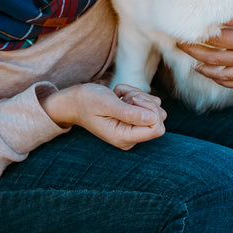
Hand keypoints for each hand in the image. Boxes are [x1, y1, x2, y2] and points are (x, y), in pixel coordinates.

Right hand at [41, 82, 165, 149]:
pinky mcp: (133, 120)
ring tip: (119, 97)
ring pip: (154, 108)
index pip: (157, 128)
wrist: (74, 101)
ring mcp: (132, 129)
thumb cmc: (86, 101)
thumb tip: (153, 118)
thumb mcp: (106, 104)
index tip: (131, 101)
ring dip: (138, 96)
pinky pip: (148, 104)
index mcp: (123, 137)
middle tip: (124, 98)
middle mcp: (130, 137)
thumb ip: (129, 113)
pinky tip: (119, 96)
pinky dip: (135, 95)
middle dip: (144, 101)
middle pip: (158, 118)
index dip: (149, 110)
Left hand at [177, 0, 232, 88]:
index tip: (185, 31)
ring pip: (226, 76)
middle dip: (195, 53)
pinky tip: (211, 74)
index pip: (219, 40)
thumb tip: (216, 16)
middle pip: (217, 60)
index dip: (200, 36)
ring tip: (192, 63)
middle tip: (179, 45)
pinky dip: (223, 81)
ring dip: (206, 71)